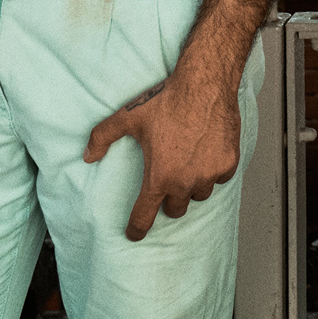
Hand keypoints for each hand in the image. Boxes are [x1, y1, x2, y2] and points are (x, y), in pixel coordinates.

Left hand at [84, 61, 241, 240]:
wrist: (205, 84)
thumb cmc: (168, 101)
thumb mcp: (128, 117)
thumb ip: (102, 137)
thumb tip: (88, 156)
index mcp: (159, 177)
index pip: (144, 216)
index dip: (137, 228)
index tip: (135, 234)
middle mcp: (185, 181)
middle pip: (175, 209)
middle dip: (169, 200)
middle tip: (167, 181)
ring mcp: (209, 174)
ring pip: (199, 195)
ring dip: (192, 187)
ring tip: (188, 167)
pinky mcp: (229, 163)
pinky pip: (220, 179)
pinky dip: (213, 172)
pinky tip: (207, 156)